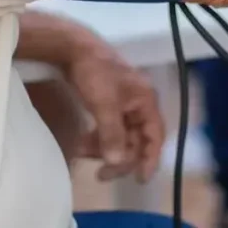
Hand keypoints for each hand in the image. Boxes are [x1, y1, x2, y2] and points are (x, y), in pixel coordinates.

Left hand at [64, 40, 163, 181]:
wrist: (72, 48)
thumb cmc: (94, 73)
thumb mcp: (104, 105)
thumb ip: (112, 134)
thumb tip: (117, 162)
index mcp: (146, 100)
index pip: (155, 136)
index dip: (150, 158)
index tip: (140, 179)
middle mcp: (139, 103)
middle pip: (137, 140)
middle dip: (120, 157)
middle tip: (101, 174)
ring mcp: (124, 103)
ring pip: (121, 136)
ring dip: (105, 149)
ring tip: (83, 154)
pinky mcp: (109, 103)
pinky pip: (109, 128)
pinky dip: (98, 138)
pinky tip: (83, 145)